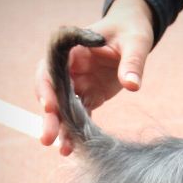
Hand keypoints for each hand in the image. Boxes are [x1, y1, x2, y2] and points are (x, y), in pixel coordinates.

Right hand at [34, 0, 154, 154]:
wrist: (132, 34)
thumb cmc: (131, 31)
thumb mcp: (136, 42)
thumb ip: (133, 62)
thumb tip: (132, 85)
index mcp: (71, 49)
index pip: (50, 69)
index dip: (47, 88)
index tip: (49, 106)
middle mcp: (69, 68)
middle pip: (52, 93)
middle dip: (50, 116)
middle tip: (47, 138)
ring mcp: (77, 83)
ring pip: (64, 108)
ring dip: (62, 128)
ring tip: (63, 150)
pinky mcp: (89, 95)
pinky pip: (80, 115)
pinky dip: (78, 131)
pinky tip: (75, 149)